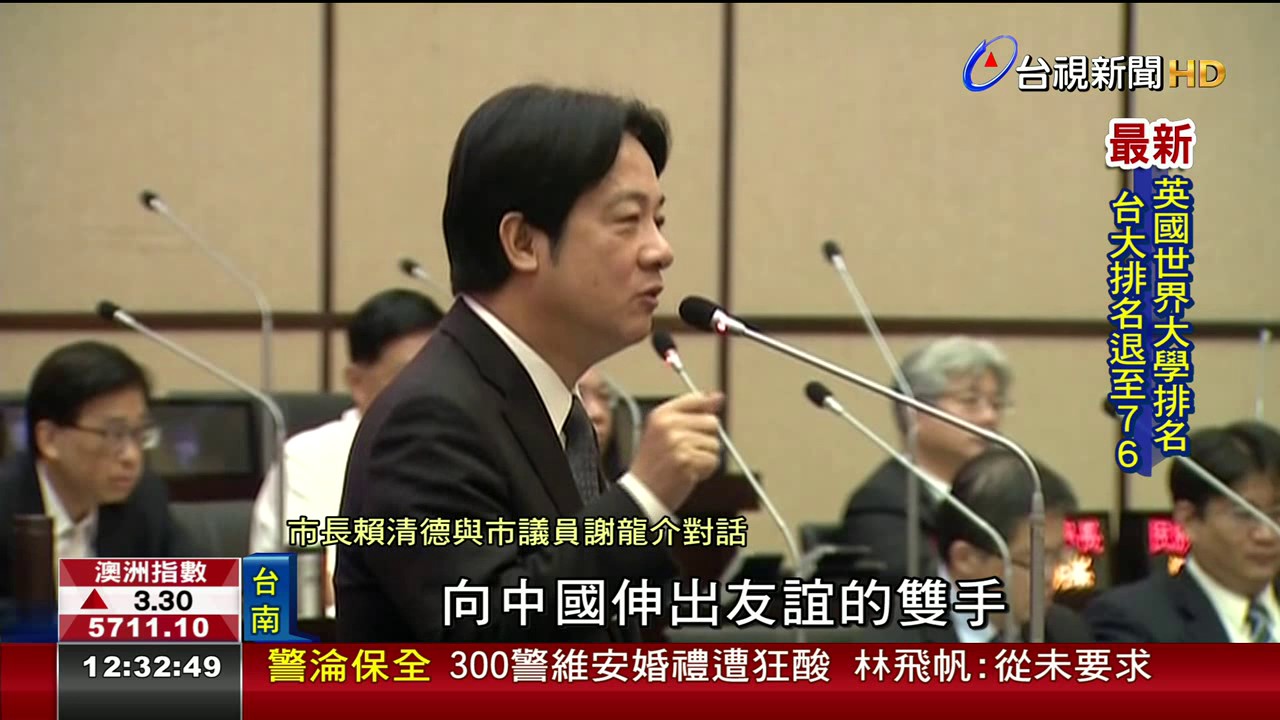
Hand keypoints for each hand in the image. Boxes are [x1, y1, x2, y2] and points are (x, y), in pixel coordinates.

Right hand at [628, 391, 724, 510]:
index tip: (696, 428)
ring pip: (714, 444)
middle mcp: (669, 425)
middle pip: (712, 422)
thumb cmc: (656, 462)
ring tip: (685, 463)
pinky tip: (688, 474)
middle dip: (706, 439)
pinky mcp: (687, 461)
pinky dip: (705, 471)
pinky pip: (712, 461)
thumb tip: (719, 397)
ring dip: (705, 457)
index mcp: (662, 414)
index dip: (704, 413)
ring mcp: (677, 443)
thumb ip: (694, 411)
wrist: (643, 492)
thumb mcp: (667, 430)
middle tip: (686, 451)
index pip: (697, 399)